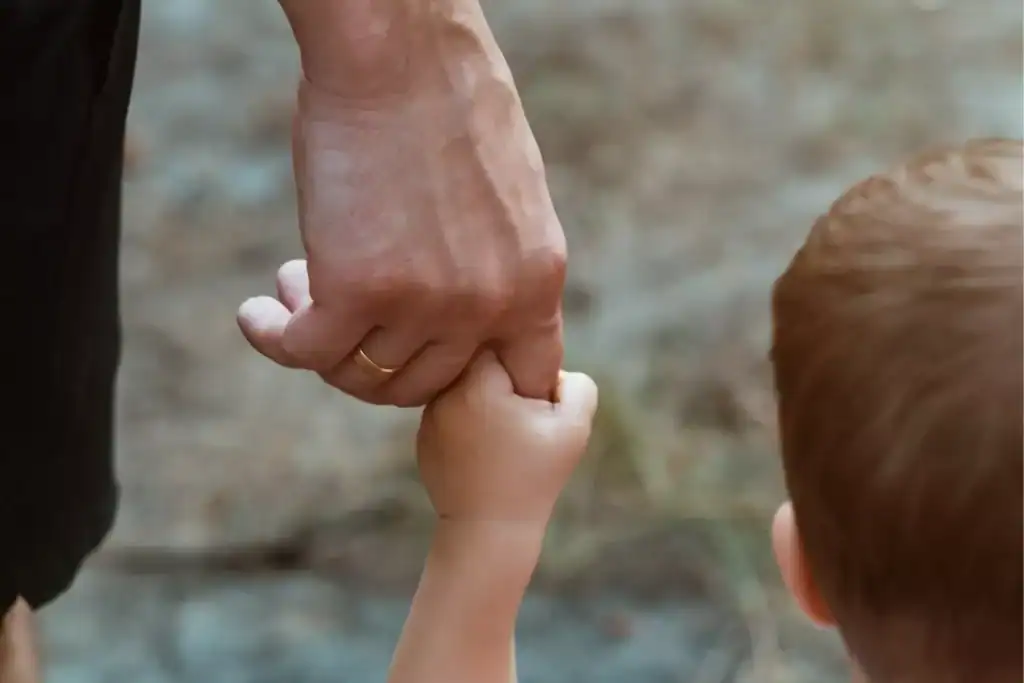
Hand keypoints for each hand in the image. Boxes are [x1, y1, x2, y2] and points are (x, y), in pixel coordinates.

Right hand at [236, 5, 565, 406]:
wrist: (397, 45)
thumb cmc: (444, 102)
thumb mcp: (501, 199)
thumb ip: (491, 267)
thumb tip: (447, 316)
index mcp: (537, 279)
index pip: (525, 378)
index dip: (477, 386)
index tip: (430, 365)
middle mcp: (489, 303)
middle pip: (426, 386)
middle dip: (377, 361)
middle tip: (339, 320)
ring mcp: (426, 303)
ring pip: (364, 376)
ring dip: (325, 349)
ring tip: (296, 298)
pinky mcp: (356, 289)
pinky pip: (307, 353)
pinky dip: (275, 339)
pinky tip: (257, 315)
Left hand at [417, 352, 597, 523]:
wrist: (489, 529)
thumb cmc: (534, 476)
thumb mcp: (573, 426)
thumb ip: (576, 383)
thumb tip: (552, 370)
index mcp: (477, 381)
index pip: (500, 341)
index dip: (524, 362)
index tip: (533, 396)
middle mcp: (444, 392)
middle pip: (479, 362)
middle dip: (504, 382)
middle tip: (522, 419)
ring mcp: (428, 416)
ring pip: (464, 387)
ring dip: (484, 401)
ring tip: (503, 439)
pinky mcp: (423, 438)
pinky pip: (451, 413)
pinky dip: (469, 424)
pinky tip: (484, 453)